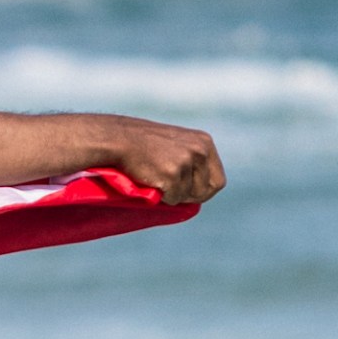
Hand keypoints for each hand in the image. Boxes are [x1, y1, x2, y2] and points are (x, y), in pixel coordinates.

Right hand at [103, 117, 224, 205]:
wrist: (120, 139)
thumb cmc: (144, 143)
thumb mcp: (177, 143)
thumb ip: (193, 159)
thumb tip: (204, 188)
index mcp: (204, 143)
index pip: (218, 181)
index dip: (204, 191)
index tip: (190, 193)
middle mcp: (199, 151)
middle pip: (206, 191)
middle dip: (190, 196)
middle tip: (172, 190)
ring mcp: (186, 162)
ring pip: (188, 196)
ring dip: (173, 195)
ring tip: (157, 177)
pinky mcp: (172, 174)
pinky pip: (173, 199)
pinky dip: (161, 196)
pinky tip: (151, 180)